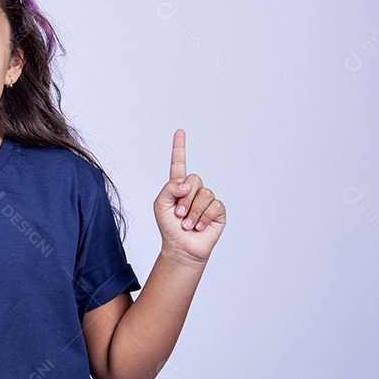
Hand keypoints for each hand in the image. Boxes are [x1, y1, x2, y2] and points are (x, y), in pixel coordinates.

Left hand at [153, 129, 225, 264]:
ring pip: (204, 194)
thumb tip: (187, 184)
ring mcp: (207, 200)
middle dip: (184, 199)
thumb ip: (169, 188)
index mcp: (178, 186)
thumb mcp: (160, 205)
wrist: (180, 247)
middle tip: (178, 215)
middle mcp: (193, 190)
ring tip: (187, 224)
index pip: (179, 163)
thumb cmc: (168, 227)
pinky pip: (214, 206)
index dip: (179, 147)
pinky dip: (203, 218)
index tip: (180, 132)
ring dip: (193, 212)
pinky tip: (198, 227)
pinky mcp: (218, 211)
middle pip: (194, 179)